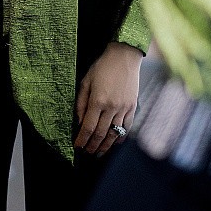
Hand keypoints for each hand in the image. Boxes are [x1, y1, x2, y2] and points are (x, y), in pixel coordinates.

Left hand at [73, 41, 141, 155]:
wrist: (124, 57)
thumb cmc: (102, 67)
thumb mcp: (85, 82)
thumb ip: (81, 103)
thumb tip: (80, 122)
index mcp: (97, 101)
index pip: (88, 127)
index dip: (82, 140)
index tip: (77, 146)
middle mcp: (111, 107)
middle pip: (101, 134)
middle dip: (92, 146)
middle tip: (86, 153)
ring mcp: (124, 108)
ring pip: (114, 134)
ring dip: (105, 146)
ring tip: (98, 153)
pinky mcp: (133, 107)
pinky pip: (127, 127)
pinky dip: (120, 137)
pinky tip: (114, 142)